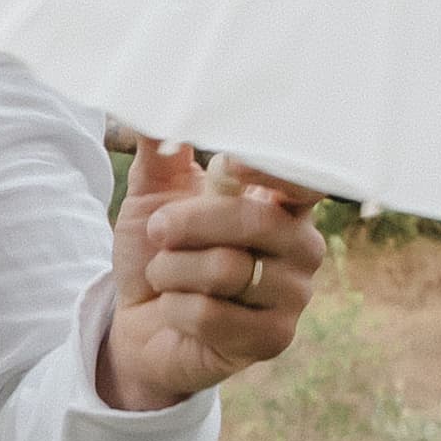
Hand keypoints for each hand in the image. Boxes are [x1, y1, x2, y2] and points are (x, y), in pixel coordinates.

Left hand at [98, 140, 324, 410]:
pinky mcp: (274, 339)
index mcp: (281, 203)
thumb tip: (153, 101)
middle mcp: (300, 246)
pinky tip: (177, 310)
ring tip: (166, 275)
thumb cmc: (157, 253)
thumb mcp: (153, 195)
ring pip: (227, 270)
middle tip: (157, 230)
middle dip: (189, 223)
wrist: (137, 322)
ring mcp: (293, 295)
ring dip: (173, 270)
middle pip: (255, 221)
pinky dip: (176, 309)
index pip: (303, 179)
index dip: (272, 169)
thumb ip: (161, 150)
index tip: (228, 163)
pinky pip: (213, 315)